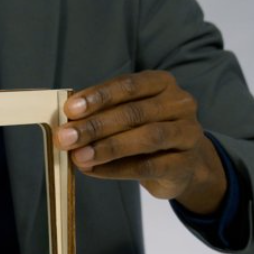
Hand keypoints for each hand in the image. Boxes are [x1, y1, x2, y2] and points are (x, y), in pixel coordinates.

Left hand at [55, 71, 226, 214]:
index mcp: (162, 83)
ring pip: (146, 138)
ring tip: (78, 157)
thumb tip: (67, 122)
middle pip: (134, 112)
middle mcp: (179, 103)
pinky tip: (93, 170)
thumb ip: (102, 114)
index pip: (128, 85)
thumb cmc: (148, 131)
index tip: (70, 109)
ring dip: (107, 148)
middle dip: (95, 125)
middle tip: (66, 137)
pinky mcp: (185, 164)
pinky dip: (117, 169)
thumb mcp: (128, 116)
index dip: (98, 97)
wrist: (186, 164)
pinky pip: (149, 166)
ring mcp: (187, 133)